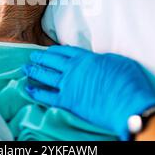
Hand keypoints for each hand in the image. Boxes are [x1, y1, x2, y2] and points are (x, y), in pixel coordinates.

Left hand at [23, 45, 154, 139]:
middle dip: (40, 58)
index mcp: (86, 57)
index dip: (55, 50)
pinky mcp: (68, 102)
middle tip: (32, 56)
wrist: (128, 104)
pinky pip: (47, 96)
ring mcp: (68, 85)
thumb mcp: (118, 61)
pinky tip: (28, 89)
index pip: (65, 51)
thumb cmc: (129, 82)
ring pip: (46, 76)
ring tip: (25, 68)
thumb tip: (95, 60)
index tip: (49, 50)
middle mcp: (73, 69)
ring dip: (34, 71)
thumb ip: (102, 59)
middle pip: (52, 61)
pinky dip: (36, 92)